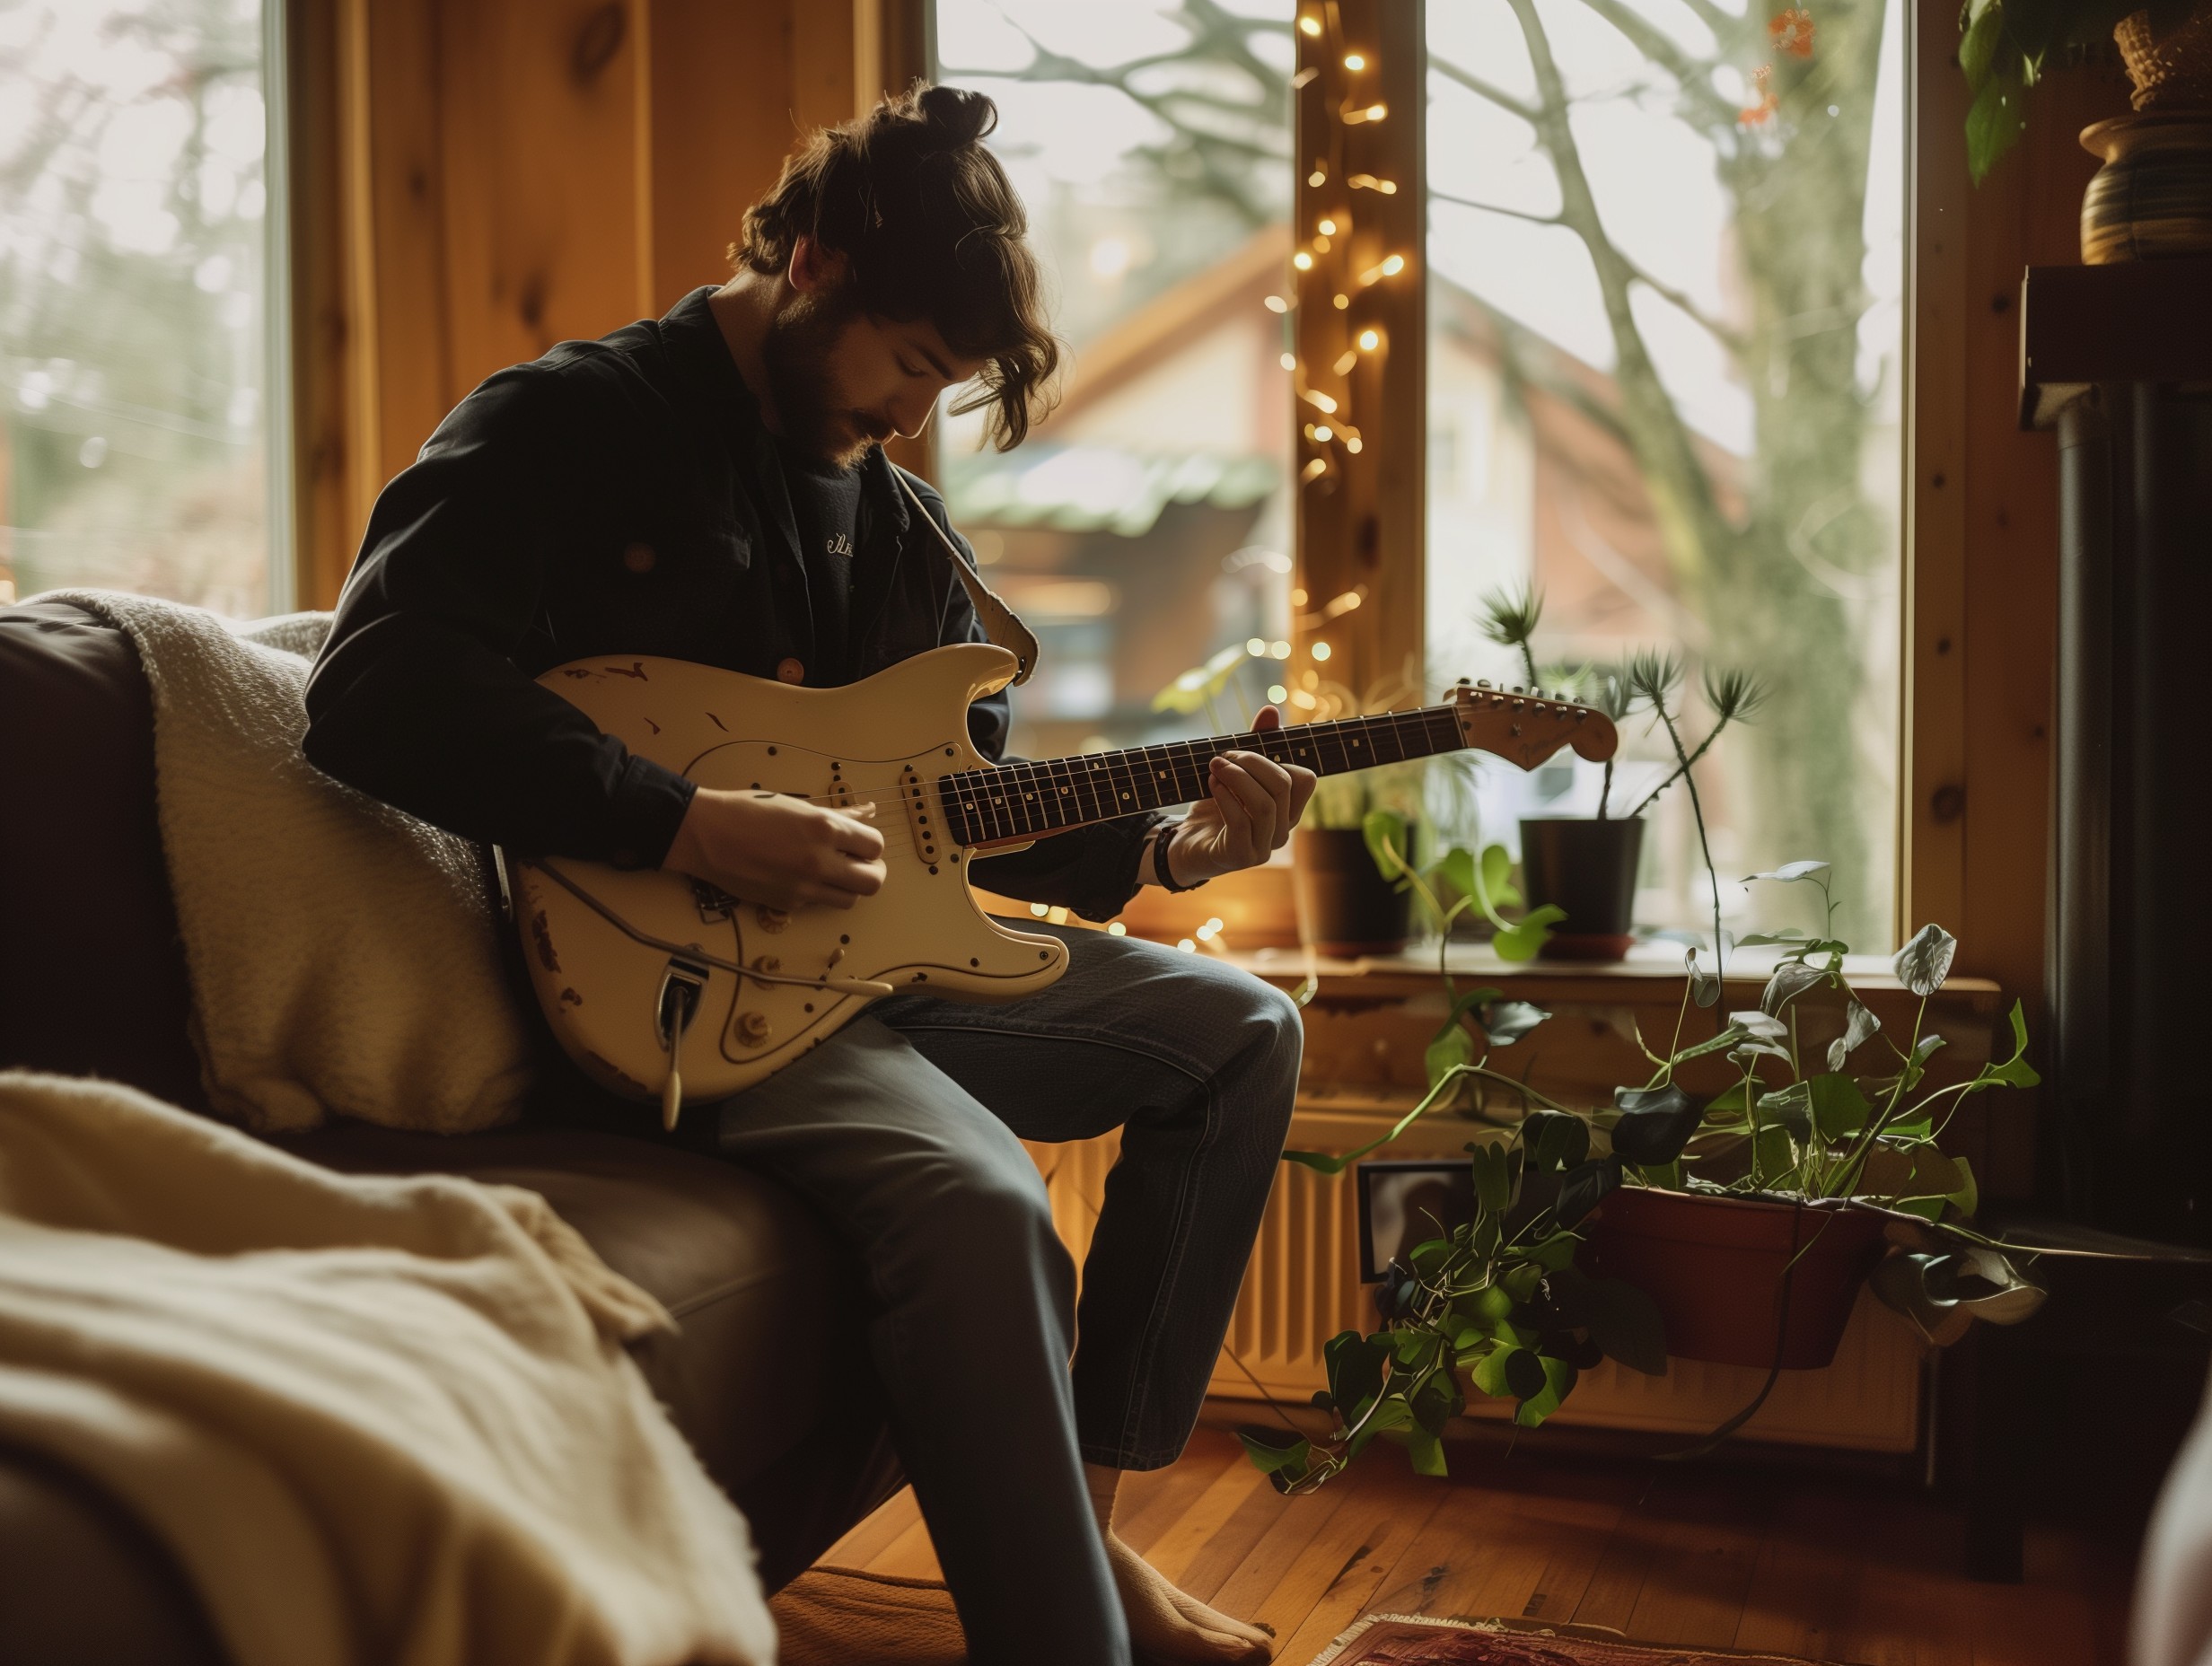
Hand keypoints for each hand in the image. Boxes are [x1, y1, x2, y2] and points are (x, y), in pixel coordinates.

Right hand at [663, 787, 886, 910]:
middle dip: (871, 872)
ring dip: (848, 887)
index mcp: (825, 829)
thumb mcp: (798, 806)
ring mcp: (804, 887)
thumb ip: (838, 815)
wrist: (706, 834)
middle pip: (873, 882)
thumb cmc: (749, 810)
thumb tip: (869, 812)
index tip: (861, 844)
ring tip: (834, 873)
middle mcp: (820, 861)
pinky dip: (819, 893)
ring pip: (850, 900)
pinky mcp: (788, 904)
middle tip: (860, 864)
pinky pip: (818, 903)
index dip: (871, 846)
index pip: (875, 846)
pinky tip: (803, 877)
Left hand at [1162, 706, 1316, 884]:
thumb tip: (1270, 710)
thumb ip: (1255, 745)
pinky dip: (1224, 797)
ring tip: (1215, 766)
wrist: (1186, 844)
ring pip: (1264, 805)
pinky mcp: (1241, 857)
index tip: (1243, 752)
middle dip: (1251, 762)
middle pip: (1283, 785)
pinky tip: (1211, 785)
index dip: (1276, 758)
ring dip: (1237, 777)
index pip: (1305, 779)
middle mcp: (1283, 830)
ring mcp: (1264, 847)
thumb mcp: (1235, 773)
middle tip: (1223, 755)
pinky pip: (1241, 823)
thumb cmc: (1215, 806)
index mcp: (1288, 810)